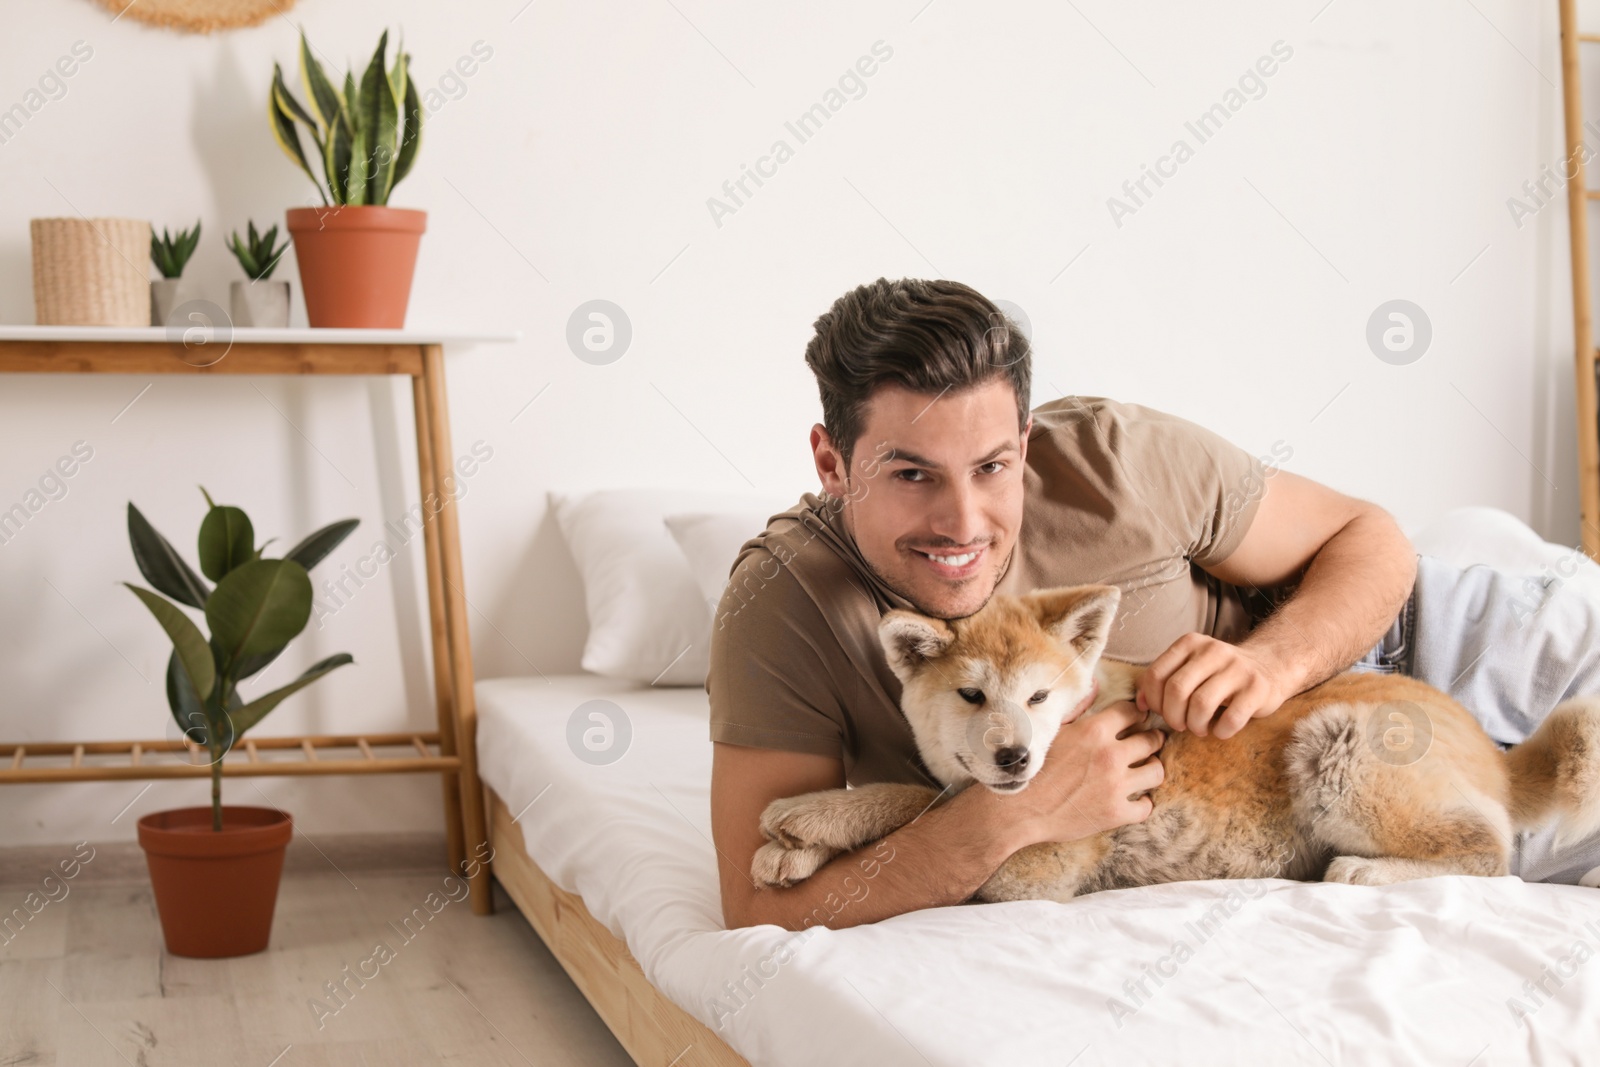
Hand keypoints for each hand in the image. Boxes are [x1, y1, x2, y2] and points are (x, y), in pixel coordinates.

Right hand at [1007, 702, 1164, 846]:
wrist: (1017, 810)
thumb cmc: (1030, 767)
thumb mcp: (1053, 730)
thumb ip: (1079, 708)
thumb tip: (1095, 685)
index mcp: (1094, 730)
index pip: (1132, 712)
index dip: (1136, 715)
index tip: (1136, 721)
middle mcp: (1111, 755)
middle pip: (1151, 740)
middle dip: (1152, 740)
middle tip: (1149, 744)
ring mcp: (1116, 785)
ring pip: (1156, 771)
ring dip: (1151, 769)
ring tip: (1144, 770)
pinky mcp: (1116, 813)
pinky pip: (1146, 806)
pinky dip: (1142, 803)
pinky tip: (1134, 799)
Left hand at [1136, 633, 1285, 738]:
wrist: (1269, 667)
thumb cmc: (1219, 674)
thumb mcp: (1190, 668)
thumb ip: (1163, 680)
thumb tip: (1140, 704)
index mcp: (1190, 643)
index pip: (1156, 674)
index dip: (1153, 701)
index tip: (1161, 712)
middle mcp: (1212, 651)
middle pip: (1176, 690)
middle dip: (1172, 716)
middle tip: (1180, 725)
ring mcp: (1237, 668)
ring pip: (1200, 704)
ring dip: (1195, 725)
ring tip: (1199, 728)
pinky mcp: (1257, 689)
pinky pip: (1230, 719)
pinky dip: (1220, 731)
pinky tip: (1220, 730)